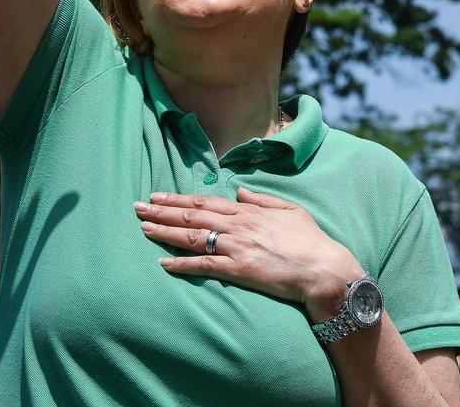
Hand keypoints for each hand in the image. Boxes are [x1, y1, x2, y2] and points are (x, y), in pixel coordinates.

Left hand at [135, 188, 363, 314]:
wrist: (322, 268)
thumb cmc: (310, 240)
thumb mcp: (290, 210)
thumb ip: (262, 199)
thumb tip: (239, 190)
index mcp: (249, 211)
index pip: (206, 202)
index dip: (179, 198)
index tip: (158, 195)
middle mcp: (239, 226)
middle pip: (193, 216)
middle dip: (163, 211)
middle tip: (138, 207)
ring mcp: (237, 247)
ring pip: (193, 237)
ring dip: (165, 232)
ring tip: (143, 228)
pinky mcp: (238, 269)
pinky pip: (203, 265)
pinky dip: (181, 264)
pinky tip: (163, 263)